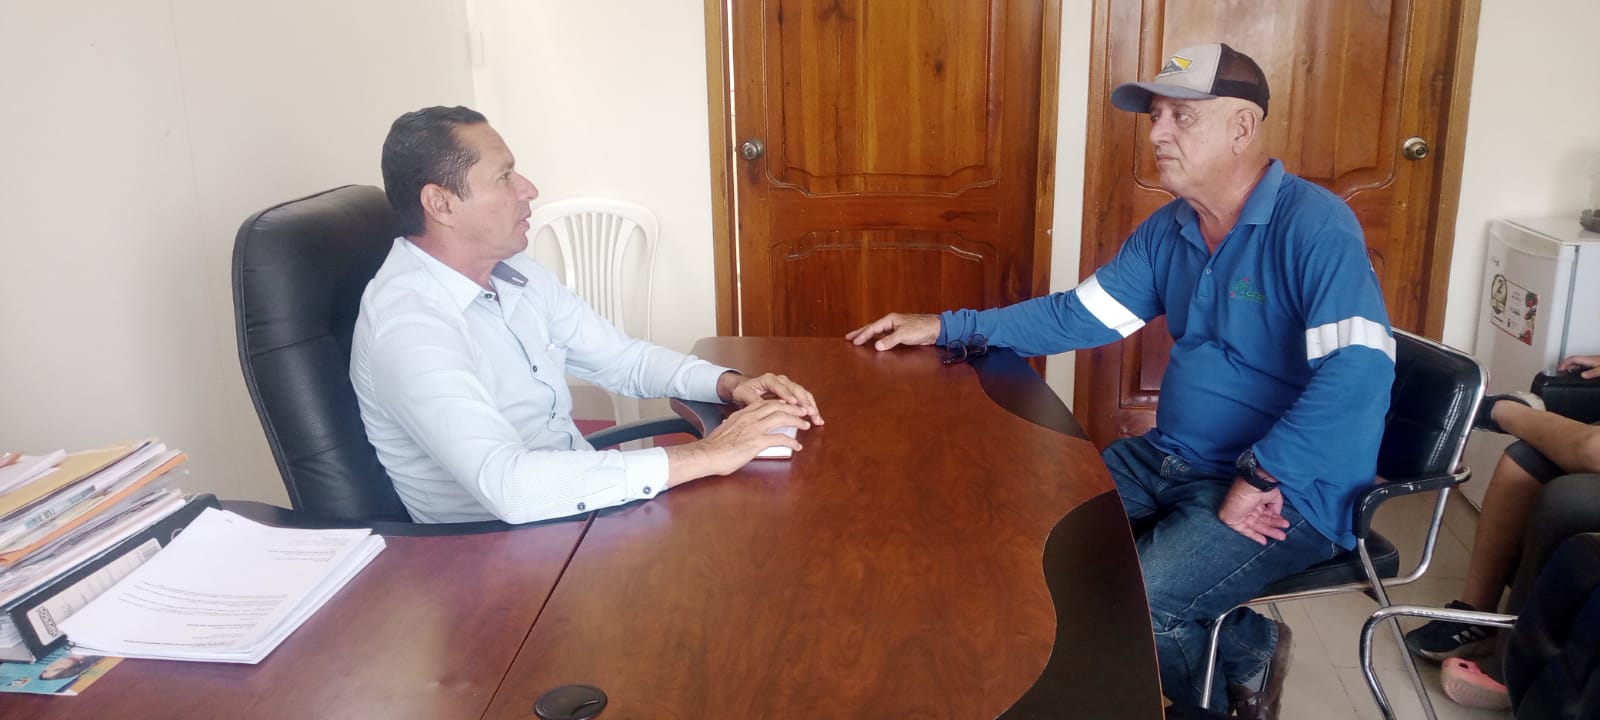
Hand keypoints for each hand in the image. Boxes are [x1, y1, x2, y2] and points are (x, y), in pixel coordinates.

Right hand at [664, 400, 808, 483]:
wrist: (707, 455)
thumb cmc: (713, 446)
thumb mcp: (725, 430)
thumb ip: (732, 426)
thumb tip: (730, 427)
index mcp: (742, 414)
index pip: (764, 403)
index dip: (779, 403)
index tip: (788, 406)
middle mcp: (750, 418)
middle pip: (777, 406)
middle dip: (793, 408)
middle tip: (803, 412)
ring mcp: (754, 429)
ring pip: (781, 418)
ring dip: (796, 421)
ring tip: (805, 425)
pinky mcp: (757, 442)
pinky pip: (780, 439)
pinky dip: (791, 442)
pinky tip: (797, 447)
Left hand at [720, 372, 822, 424]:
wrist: (744, 387)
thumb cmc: (744, 391)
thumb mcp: (743, 395)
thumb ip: (752, 400)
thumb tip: (760, 405)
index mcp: (768, 379)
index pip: (779, 386)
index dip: (787, 394)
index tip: (793, 403)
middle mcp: (780, 380)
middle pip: (796, 389)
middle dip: (805, 402)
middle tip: (810, 413)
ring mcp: (788, 385)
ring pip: (803, 393)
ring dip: (811, 405)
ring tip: (817, 418)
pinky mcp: (792, 392)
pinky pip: (804, 398)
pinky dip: (811, 407)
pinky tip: (816, 417)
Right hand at [845, 313, 940, 350]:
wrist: (935, 329)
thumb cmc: (921, 328)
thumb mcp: (904, 335)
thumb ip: (890, 341)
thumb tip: (877, 347)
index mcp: (890, 319)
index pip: (873, 328)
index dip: (863, 335)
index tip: (853, 341)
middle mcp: (891, 322)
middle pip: (872, 328)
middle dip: (861, 333)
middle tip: (849, 337)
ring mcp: (895, 327)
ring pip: (878, 332)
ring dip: (868, 336)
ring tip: (858, 340)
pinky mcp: (901, 333)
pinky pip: (884, 336)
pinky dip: (877, 339)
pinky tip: (875, 342)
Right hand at [1217, 478, 1289, 544]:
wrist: (1254, 484)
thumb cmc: (1239, 500)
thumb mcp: (1228, 517)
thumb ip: (1236, 526)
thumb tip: (1247, 530)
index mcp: (1236, 511)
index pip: (1246, 526)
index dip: (1254, 534)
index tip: (1264, 541)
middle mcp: (1248, 507)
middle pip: (1260, 522)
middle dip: (1270, 530)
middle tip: (1281, 537)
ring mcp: (1259, 500)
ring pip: (1269, 516)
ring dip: (1277, 524)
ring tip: (1285, 527)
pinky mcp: (1270, 495)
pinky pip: (1275, 507)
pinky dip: (1279, 515)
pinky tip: (1283, 521)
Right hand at [1559, 355, 1599, 378]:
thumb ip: (1591, 373)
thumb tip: (1582, 376)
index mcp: (1587, 360)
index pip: (1572, 359)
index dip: (1564, 363)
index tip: (1559, 369)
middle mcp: (1587, 359)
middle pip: (1572, 360)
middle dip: (1564, 364)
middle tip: (1559, 369)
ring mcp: (1590, 361)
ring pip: (1576, 362)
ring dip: (1569, 365)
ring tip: (1564, 370)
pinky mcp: (1592, 363)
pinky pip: (1580, 364)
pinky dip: (1575, 367)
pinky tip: (1576, 372)